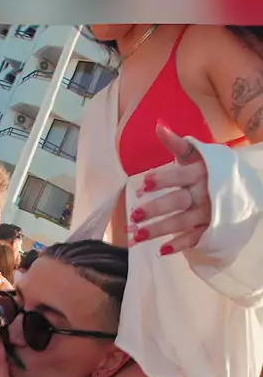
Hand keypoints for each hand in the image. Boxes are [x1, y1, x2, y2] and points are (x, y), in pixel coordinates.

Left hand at [127, 123, 211, 254]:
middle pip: (178, 202)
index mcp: (199, 172)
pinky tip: (161, 251)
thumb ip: (176, 143)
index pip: (178, 176)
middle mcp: (204, 193)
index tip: (142, 185)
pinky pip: (194, 238)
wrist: (243, 187)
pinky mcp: (210, 229)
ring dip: (160, 229)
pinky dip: (179, 245)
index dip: (161, 180)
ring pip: (182, 222)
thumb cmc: (209, 169)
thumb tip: (157, 125)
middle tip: (134, 214)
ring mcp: (207, 213)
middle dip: (156, 209)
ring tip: (137, 236)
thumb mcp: (196, 155)